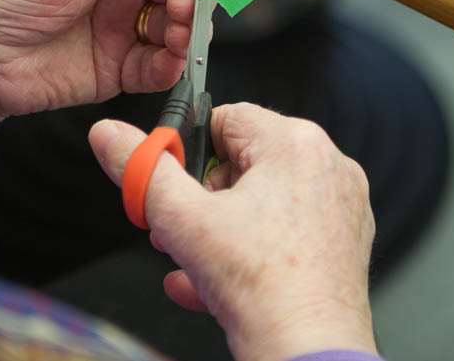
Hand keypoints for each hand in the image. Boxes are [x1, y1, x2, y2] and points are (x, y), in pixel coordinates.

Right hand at [89, 103, 377, 360]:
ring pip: (263, 201)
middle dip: (202, 196)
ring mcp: (340, 207)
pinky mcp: (343, 244)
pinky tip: (213, 281)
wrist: (306, 352)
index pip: (225, 117)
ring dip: (220, 227)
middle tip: (178, 226)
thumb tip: (110, 135)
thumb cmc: (263, 287)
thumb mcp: (181, 219)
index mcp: (295, 143)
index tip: (169, 180)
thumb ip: (141, 169)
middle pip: (243, 161)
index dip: (186, 151)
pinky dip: (250, 250)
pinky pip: (285, 233)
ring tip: (194, 258)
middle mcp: (327, 166)